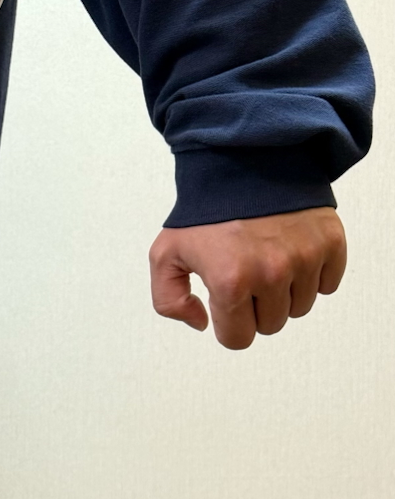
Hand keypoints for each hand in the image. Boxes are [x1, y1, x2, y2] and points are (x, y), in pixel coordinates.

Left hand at [149, 208, 346, 348]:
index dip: (230, 325)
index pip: (238, 339)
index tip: (227, 301)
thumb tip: (203, 323)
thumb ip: (170, 301)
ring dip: (285, 293)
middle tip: (247, 273)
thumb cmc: (206, 210)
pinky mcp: (330, 242)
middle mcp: (272, 272)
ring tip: (269, 260)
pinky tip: (293, 252)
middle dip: (257, 308)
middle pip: (271, 325)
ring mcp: (305, 257)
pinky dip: (313, 275)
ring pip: (300, 307)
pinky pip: (328, 284)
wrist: (246, 159)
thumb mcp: (167, 255)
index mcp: (231, 281)